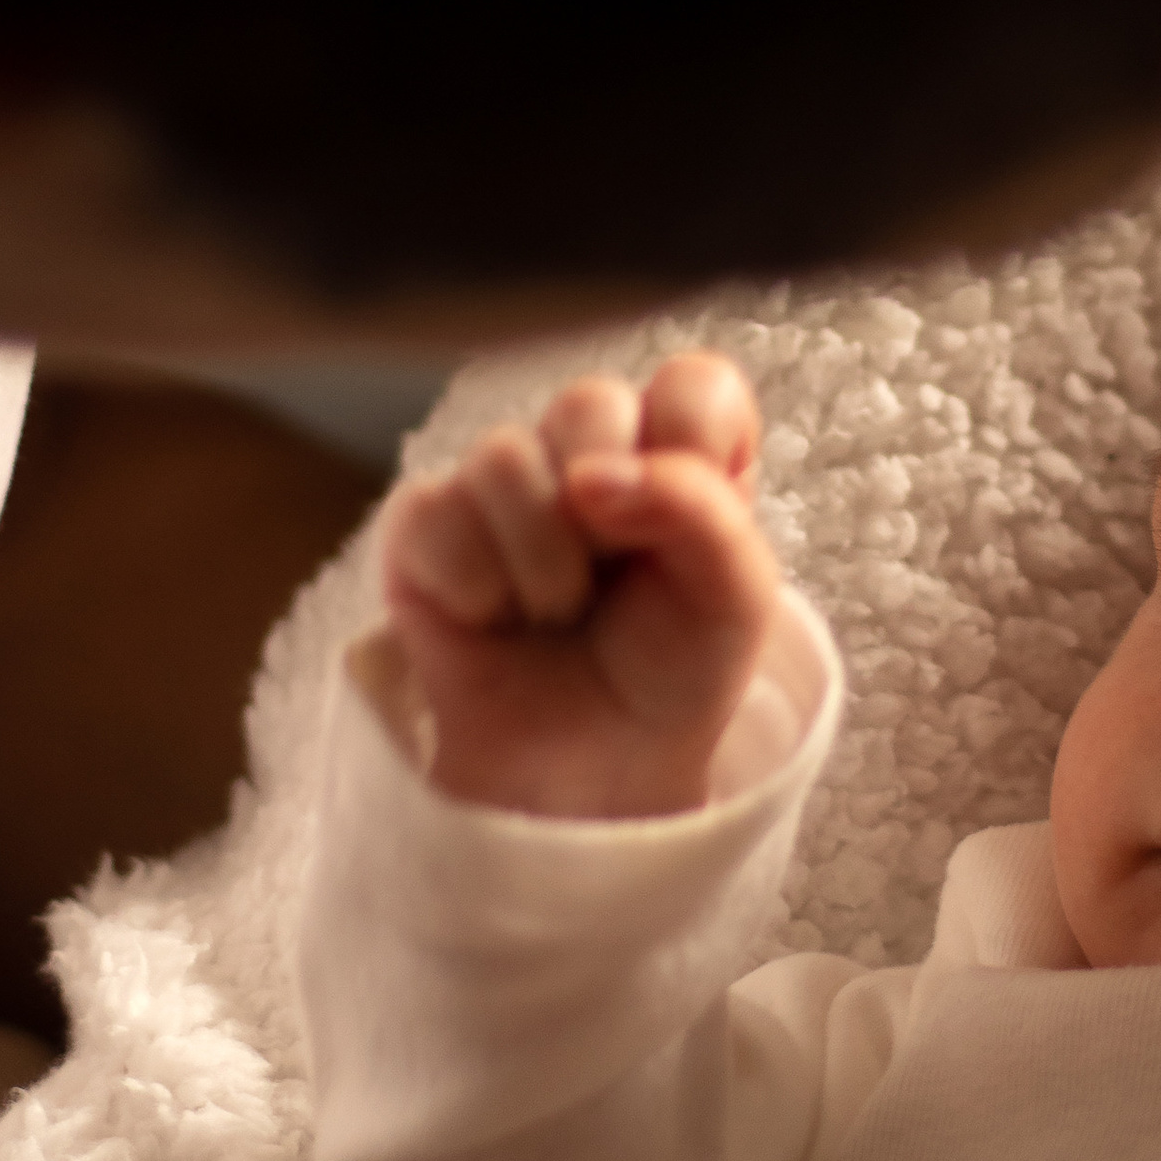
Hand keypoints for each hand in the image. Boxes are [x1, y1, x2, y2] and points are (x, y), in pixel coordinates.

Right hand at [379, 351, 776, 814]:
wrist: (588, 776)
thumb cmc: (670, 674)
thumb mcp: (734, 601)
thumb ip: (700, 512)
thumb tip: (589, 477)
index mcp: (678, 451)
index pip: (693, 384)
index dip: (692, 449)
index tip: (691, 530)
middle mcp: (588, 449)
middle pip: (588, 402)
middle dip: (609, 513)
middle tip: (614, 585)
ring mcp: (500, 481)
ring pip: (503, 457)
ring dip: (543, 563)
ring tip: (558, 613)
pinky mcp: (425, 523)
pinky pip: (434, 513)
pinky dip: (476, 588)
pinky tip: (494, 619)